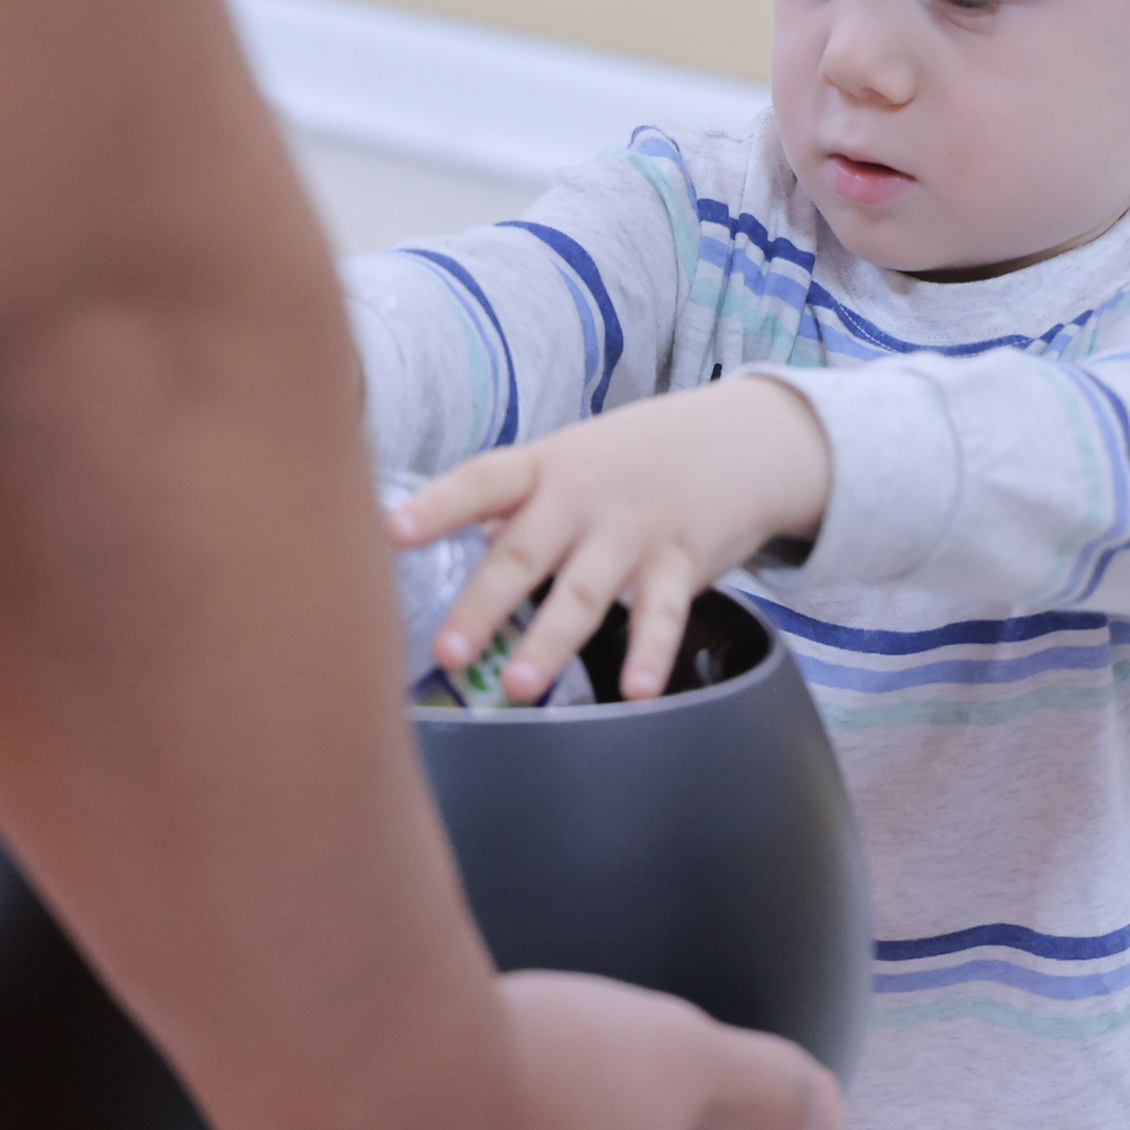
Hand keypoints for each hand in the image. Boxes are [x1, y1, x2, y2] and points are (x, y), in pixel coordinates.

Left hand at [390, 376, 831, 702]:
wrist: (741, 438)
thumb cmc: (634, 458)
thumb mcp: (569, 461)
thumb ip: (516, 504)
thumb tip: (457, 539)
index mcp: (543, 469)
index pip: (480, 481)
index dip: (436, 507)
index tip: (389, 532)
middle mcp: (582, 498)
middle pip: (523, 551)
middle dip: (483, 605)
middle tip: (446, 654)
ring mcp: (632, 531)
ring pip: (585, 591)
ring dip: (551, 640)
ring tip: (520, 688)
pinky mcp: (681, 561)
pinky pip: (664, 614)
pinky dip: (651, 654)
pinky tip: (637, 691)